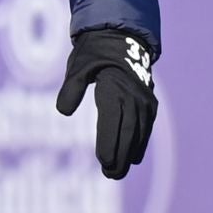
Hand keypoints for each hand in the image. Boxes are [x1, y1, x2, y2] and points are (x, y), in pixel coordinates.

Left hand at [55, 29, 156, 179]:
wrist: (121, 37)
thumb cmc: (94, 53)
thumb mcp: (77, 66)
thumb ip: (71, 88)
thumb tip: (63, 111)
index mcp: (115, 89)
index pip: (112, 121)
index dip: (109, 142)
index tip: (103, 161)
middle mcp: (134, 97)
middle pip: (128, 132)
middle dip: (120, 156)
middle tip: (110, 175)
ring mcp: (145, 100)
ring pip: (139, 133)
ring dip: (130, 154)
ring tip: (118, 172)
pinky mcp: (149, 102)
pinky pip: (147, 127)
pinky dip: (140, 143)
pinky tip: (134, 158)